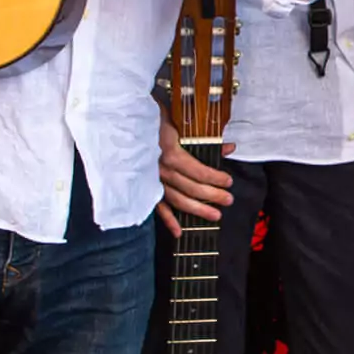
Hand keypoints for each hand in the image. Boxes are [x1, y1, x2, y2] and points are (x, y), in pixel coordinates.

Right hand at [155, 112, 235, 232]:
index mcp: (170, 151)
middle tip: (228, 200)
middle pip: (191, 187)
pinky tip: (179, 232)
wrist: (125, 122)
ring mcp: (151, 179)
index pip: (198, 170)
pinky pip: (157, 206)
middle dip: (212, 195)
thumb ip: (205, 139)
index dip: (215, 177)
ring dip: (197, 209)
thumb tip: (228, 148)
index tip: (228, 181)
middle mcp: (160, 168)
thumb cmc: (154, 121)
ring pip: (177, 199)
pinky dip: (168, 220)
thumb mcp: (179, 124)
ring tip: (215, 215)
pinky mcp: (145, 187)